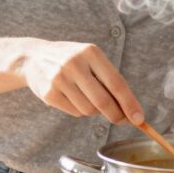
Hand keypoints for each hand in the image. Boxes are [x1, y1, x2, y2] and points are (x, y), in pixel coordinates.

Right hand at [19, 40, 143, 123]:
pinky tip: (74, 98)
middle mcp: (74, 64)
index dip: (129, 103)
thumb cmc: (73, 61)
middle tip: (122, 119)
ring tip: (88, 98)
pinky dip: (80, 111)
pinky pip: (75, 112)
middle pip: (103, 101)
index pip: (116, 83)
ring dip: (95, 111)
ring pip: (89, 110)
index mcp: (91, 53)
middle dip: (116, 115)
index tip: (139, 118)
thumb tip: (130, 110)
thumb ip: (110, 81)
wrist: (34, 57)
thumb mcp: (92, 59)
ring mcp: (59, 79)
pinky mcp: (49, 94)